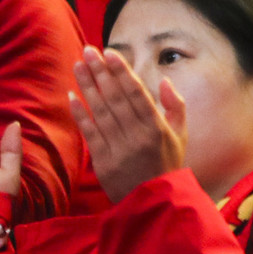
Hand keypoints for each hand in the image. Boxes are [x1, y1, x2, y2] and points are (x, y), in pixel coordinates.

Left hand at [69, 46, 187, 201]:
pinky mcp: (102, 162)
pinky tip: (71, 96)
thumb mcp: (181, 134)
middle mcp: (137, 135)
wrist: (153, 203)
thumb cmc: (168, 164)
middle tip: (88, 50)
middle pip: (114, 97)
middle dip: (100, 71)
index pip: (136, 92)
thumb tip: (164, 80)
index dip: (121, 71)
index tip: (109, 52)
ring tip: (78, 65)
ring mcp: (118, 149)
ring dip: (87, 86)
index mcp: (157, 127)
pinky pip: (89, 133)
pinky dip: (79, 114)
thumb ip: (176, 105)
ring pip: (100, 111)